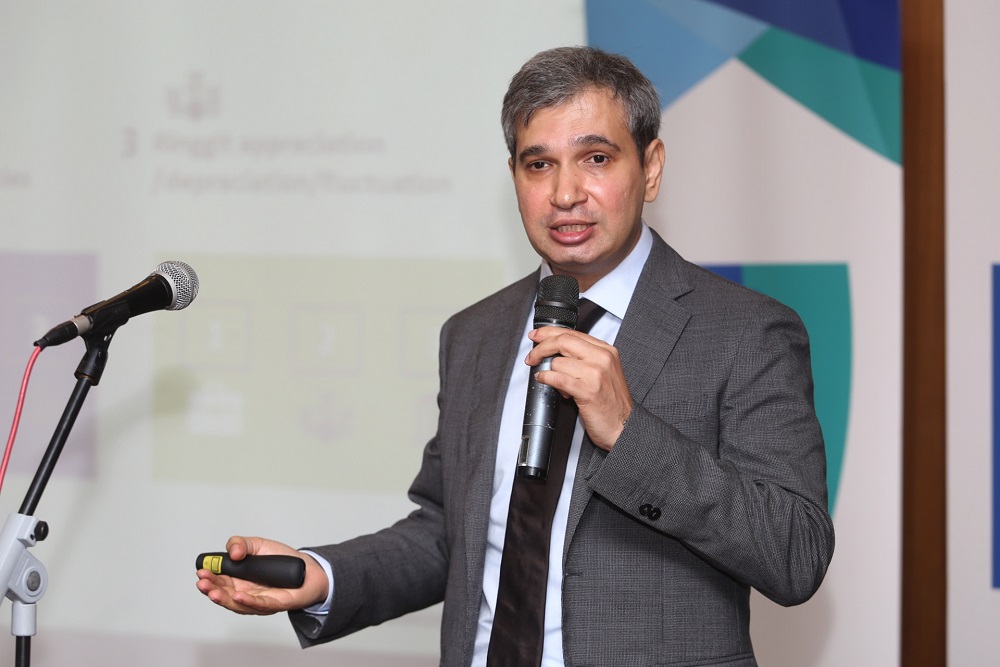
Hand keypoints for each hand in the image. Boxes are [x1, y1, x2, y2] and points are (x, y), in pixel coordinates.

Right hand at [195, 536, 328, 614]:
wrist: (308, 568)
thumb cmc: (281, 560)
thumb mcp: (258, 545)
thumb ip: (241, 544)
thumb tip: (233, 552)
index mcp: (239, 580)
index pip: (219, 581)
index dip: (209, 578)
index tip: (200, 572)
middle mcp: (246, 593)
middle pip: (225, 594)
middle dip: (211, 589)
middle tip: (203, 583)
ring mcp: (259, 601)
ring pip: (238, 604)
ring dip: (224, 599)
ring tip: (213, 592)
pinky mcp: (276, 604)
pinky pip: (260, 604)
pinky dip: (248, 601)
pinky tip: (238, 596)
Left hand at [526, 327, 631, 450]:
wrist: (624, 426)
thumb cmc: (611, 403)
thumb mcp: (603, 372)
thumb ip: (584, 358)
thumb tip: (555, 351)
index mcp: (606, 351)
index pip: (572, 333)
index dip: (549, 333)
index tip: (536, 336)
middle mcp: (602, 358)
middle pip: (563, 341)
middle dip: (541, 347)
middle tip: (531, 356)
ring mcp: (596, 373)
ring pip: (558, 362)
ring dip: (548, 371)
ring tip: (555, 383)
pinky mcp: (588, 390)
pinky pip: (558, 378)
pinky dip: (546, 378)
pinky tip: (544, 380)